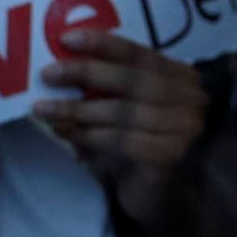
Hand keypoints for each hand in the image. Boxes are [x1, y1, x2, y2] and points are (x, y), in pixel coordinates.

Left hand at [33, 31, 209, 227]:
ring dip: (78, 110)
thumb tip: (62, 62)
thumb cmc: (139, 144)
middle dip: (86, 73)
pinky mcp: (171, 157)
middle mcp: (191, 100)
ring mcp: (185, 130)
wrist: (160, 196)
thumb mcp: (127, 108)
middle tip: (49, 74)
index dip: (103, 44)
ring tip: (45, 110)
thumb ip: (109, 86)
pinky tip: (67, 134)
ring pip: (122, 112)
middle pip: (132, 80)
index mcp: (182, 78)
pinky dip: (89, 136)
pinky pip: (121, 141)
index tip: (67, 40)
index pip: (140, 54)